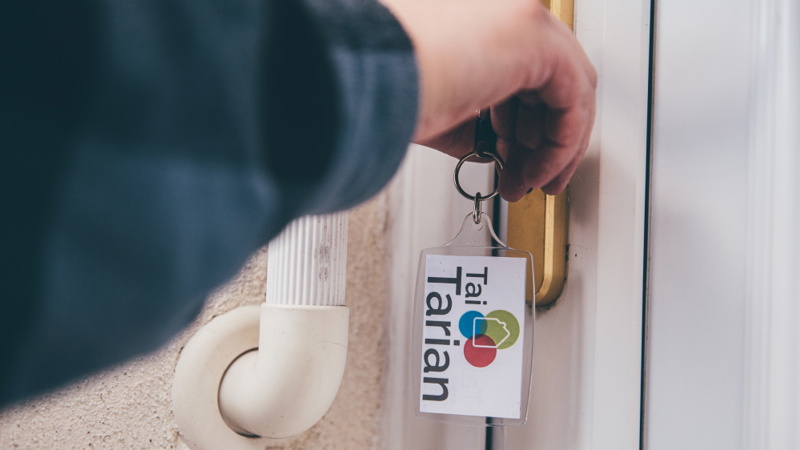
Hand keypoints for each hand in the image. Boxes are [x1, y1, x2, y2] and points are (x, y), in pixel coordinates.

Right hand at [382, 0, 595, 199]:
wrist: (360, 76)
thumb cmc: (380, 86)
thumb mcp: (439, 106)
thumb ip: (473, 119)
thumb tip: (491, 147)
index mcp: (480, 21)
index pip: (522, 72)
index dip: (520, 121)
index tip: (514, 157)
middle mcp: (504, 12)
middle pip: (551, 81)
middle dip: (541, 139)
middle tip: (526, 178)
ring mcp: (522, 17)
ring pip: (569, 90)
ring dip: (552, 147)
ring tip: (530, 183)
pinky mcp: (536, 37)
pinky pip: (572, 100)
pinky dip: (561, 144)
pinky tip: (538, 171)